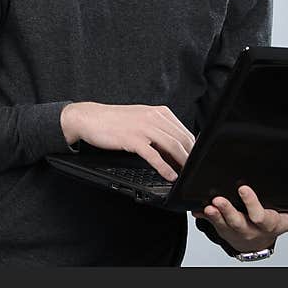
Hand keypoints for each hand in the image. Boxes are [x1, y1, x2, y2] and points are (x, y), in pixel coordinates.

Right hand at [60, 102, 194, 181]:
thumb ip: (159, 129)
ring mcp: (143, 128)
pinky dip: (164, 167)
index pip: (184, 131)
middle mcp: (153, 117)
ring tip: (187, 175)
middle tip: (196, 171)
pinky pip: (153, 155)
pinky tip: (169, 175)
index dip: (194, 148)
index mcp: (159, 112)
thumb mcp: (141, 119)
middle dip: (192, 157)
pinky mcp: (132, 139)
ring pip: (171, 146)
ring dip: (182, 163)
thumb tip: (176, 147)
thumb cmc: (114, 121)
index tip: (198, 160)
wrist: (89, 118)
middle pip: (182, 139)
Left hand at [192, 185, 287, 253]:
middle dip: (228, 211)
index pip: (260, 215)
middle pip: (237, 221)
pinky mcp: (219, 226)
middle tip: (219, 200)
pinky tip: (196, 207)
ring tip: (208, 205)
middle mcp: (248, 227)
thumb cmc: (275, 225)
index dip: (251, 203)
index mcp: (266, 224)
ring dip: (214, 214)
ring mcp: (232, 227)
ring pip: (221, 223)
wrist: (257, 242)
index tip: (244, 188)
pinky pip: (208, 222)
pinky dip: (201, 215)